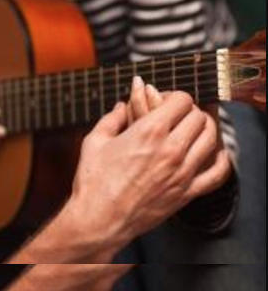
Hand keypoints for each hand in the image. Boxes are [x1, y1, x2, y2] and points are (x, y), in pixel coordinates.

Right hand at [66, 89, 230, 248]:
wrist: (99, 218)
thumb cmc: (93, 180)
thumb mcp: (94, 141)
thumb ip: (112, 118)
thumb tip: (122, 106)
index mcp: (148, 131)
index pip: (182, 101)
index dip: (174, 96)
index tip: (164, 100)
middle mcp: (170, 149)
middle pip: (199, 117)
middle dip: (189, 111)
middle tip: (176, 115)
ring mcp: (181, 172)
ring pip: (211, 140)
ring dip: (205, 129)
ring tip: (193, 129)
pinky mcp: (186, 193)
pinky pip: (217, 174)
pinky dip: (222, 161)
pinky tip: (216, 154)